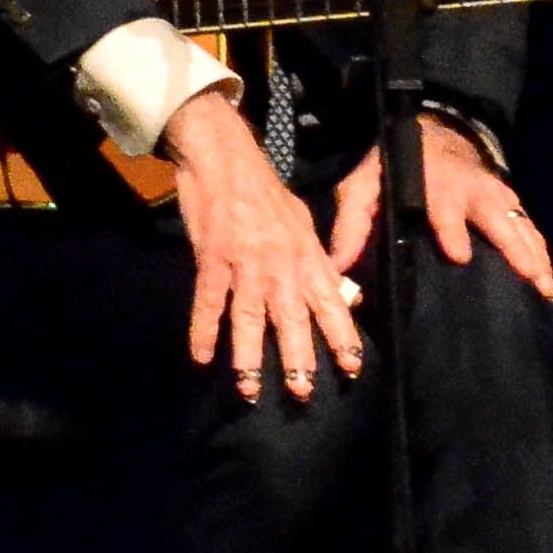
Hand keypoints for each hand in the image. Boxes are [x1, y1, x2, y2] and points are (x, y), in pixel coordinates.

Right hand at [166, 89, 364, 403]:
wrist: (226, 159)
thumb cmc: (266, 193)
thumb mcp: (303, 224)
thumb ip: (317, 262)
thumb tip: (340, 295)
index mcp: (306, 256)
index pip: (331, 303)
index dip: (341, 336)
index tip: (352, 368)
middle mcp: (281, 264)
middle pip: (292, 318)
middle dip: (297, 359)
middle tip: (302, 393)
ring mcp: (245, 263)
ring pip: (249, 317)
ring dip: (249, 356)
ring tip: (250, 390)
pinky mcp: (212, 259)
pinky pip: (208, 302)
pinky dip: (204, 331)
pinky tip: (201, 358)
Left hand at [327, 115, 552, 302]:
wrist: (433, 130)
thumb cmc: (393, 164)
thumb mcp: (362, 186)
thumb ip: (352, 225)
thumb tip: (338, 270)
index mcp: (434, 187)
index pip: (445, 210)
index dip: (452, 230)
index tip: (459, 256)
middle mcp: (472, 192)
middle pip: (498, 219)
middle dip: (514, 248)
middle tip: (529, 276)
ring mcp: (496, 197)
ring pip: (521, 225)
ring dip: (536, 255)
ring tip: (547, 289)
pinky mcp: (509, 204)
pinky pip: (529, 228)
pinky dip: (542, 253)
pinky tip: (549, 282)